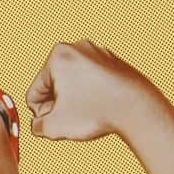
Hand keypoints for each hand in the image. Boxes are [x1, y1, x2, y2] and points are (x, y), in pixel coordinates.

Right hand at [26, 41, 159, 141]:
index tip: (59, 122)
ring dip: (75, 101)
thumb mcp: (56, 126)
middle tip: (75, 118)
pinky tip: (101, 107)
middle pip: (54, 86)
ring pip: (73, 84)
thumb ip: (37, 127)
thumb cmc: (96, 113)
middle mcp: (77, 47)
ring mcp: (97, 52)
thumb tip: (39, 124)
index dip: (42, 114)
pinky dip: (92, 95)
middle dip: (59, 105)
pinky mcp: (112, 61)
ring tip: (89, 113)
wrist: (138, 108)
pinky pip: (91, 81)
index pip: (35, 92)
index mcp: (58, 55)